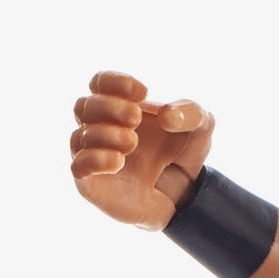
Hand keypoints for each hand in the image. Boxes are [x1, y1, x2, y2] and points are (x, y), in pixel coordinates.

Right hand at [68, 72, 214, 229]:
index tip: (142, 92)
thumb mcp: (200, 128)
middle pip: (83, 106)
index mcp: (119, 107)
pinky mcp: (90, 184)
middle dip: (109, 107)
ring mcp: (92, 156)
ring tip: (132, 142)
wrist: (180, 195)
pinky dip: (95, 160)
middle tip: (135, 118)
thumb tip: (166, 116)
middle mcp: (99, 129)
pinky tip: (118, 161)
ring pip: (79, 136)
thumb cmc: (181, 154)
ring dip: (105, 134)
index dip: (115, 82)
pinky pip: (78, 167)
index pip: (98, 82)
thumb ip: (191, 114)